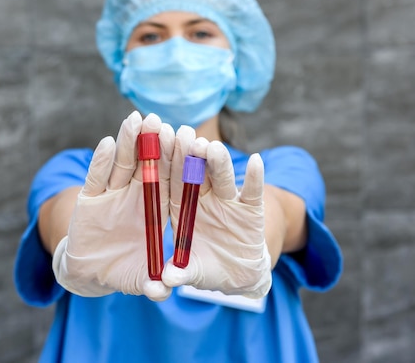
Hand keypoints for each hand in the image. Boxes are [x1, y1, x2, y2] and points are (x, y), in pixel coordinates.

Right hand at [52, 111, 174, 300]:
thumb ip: (153, 283)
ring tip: (135, 120)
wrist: (92, 271)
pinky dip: (98, 162)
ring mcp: (112, 194)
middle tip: (162, 119)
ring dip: (127, 142)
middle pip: (148, 164)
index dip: (179, 162)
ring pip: (122, 164)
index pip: (171, 180)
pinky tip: (105, 143)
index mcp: (156, 208)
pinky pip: (95, 178)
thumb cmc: (123, 271)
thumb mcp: (139, 278)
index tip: (189, 141)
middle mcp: (136, 195)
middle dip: (155, 143)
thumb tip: (164, 292)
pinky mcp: (90, 198)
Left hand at [162, 127, 271, 298]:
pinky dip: (255, 178)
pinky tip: (255, 161)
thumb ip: (179, 273)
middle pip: (194, 173)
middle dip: (190, 154)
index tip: (158, 142)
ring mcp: (227, 201)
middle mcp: (202, 198)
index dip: (165, 163)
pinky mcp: (251, 209)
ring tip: (214, 148)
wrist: (236, 276)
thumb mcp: (191, 272)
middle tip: (185, 134)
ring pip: (222, 178)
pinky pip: (253, 192)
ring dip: (218, 162)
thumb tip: (167, 280)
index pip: (170, 181)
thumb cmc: (206, 269)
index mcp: (180, 207)